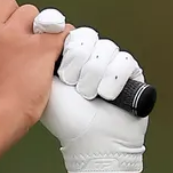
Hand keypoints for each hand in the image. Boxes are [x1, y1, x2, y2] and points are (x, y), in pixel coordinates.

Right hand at [0, 0, 67, 125]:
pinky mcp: (41, 47)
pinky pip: (60, 27)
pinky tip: (55, 50)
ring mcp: (15, 38)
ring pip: (33, 12)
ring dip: (35, 29)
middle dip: (12, 18)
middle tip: (14, 43)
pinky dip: (62, 37)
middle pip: (4, 1)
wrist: (0, 120)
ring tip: (31, 54)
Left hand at [40, 27, 149, 172]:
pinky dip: (112, 82)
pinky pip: (123, 60)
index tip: (61, 68)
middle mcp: (89, 57)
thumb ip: (41, 57)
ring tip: (88, 95)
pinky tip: (106, 96)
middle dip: (78, 63)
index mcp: (68, 58)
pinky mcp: (130, 71)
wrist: (92, 141)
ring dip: (93, 76)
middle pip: (87, 37)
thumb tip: (44, 31)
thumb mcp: (45, 84)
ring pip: (104, 48)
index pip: (69, 33)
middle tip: (72, 83)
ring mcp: (110, 63)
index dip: (66, 47)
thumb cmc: (66, 118)